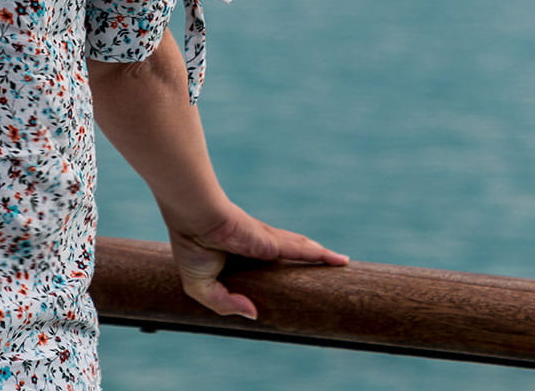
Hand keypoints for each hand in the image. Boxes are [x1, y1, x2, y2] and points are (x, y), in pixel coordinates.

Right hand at [163, 201, 349, 319]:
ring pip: (303, 250)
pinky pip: (302, 249)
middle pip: (293, 257)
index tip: (295, 287)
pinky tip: (338, 260)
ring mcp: (269, 243)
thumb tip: (254, 314)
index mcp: (243, 257)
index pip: (269, 268)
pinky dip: (321, 255)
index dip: (282, 275)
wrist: (193, 219)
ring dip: (322, 259)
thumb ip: (225, 304)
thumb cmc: (193, 247)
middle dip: (311, 264)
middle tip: (329, 275)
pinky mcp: (273, 241)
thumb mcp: (202, 287)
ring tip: (342, 264)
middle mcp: (261, 248)